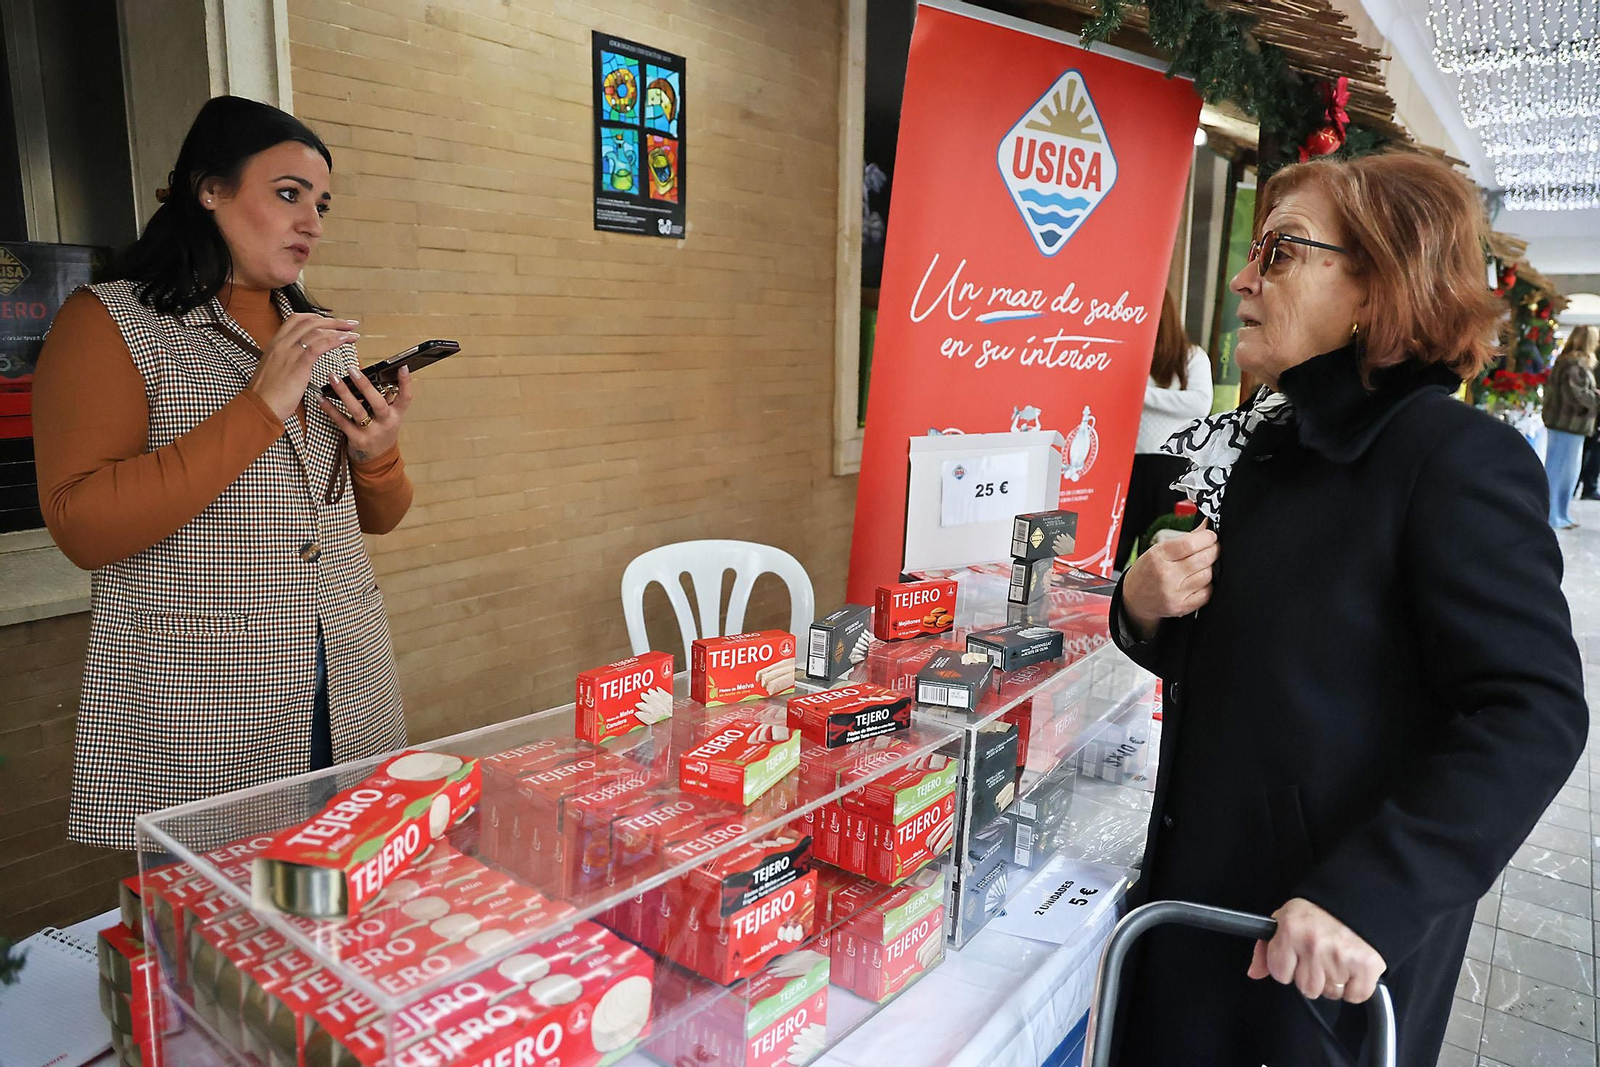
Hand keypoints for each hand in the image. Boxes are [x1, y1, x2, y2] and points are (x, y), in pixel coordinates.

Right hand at [248, 314, 359, 420]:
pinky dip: (334, 340)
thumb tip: (301, 359)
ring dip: (338, 330)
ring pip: (316, 331)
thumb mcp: (274, 369)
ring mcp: (289, 353)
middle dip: (332, 321)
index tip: (332, 321)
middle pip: (310, 322)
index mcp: (275, 344)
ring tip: (353, 333)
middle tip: (349, 324)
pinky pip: (318, 346)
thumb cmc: (268, 394)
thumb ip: (286, 359)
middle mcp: (281, 344)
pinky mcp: (298, 365)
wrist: (259, 407)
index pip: (296, 320)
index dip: (317, 317)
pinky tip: (345, 340)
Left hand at [319, 365, 412, 463]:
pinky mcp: (357, 439)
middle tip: (352, 370)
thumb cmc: (381, 429)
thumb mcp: (389, 415)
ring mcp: (372, 432)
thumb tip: (373, 374)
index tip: (402, 366)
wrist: (377, 458)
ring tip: (333, 378)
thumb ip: (384, 397)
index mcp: (396, 414)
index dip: (405, 383)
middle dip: (365, 386)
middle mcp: (386, 423)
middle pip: (378, 403)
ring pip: (357, 411)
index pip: (405, 397)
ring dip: (343, 393)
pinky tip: (321, 398)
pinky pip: (342, 422)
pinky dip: (330, 409)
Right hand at [1120, 519, 1217, 638]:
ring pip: (1207, 575)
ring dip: (1210, 567)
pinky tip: (1200, 580)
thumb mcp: (1158, 550)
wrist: (1135, 599)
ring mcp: (1174, 593)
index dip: (1207, 537)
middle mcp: (1166, 575)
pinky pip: (1206, 593)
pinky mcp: (1181, 607)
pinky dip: (1208, 585)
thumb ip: (1184, 539)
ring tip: (1203, 565)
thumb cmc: (1146, 572)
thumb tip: (1206, 526)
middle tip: (1213, 547)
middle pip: (1202, 559)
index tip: (1211, 536)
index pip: (1190, 544)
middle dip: (1213, 550)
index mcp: (1158, 557)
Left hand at [1248, 898, 1385, 1003]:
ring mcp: (1340, 956)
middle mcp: (1313, 944)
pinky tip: (1352, 968)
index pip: (1279, 974)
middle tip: (1320, 957)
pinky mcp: (1366, 966)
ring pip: (1330, 993)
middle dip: (1312, 976)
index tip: (1297, 957)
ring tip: (1336, 959)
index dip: (1288, 968)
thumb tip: (1255, 972)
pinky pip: (1354, 996)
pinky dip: (1355, 988)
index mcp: (1290, 931)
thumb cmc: (1318, 913)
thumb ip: (1265, 948)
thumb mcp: (1284, 920)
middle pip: (1306, 988)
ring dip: (1334, 982)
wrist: (1356, 901)